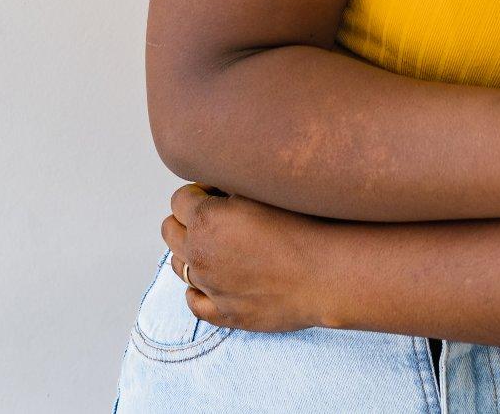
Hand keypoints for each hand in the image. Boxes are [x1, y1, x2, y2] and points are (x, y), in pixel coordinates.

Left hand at [163, 184, 331, 333]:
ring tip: (222, 246)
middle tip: (217, 215)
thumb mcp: (265, 189)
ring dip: (192, 251)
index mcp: (207, 219)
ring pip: (178, 265)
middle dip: (186, 218)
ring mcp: (210, 287)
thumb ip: (233, 185)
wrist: (329, 272)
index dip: (199, 191)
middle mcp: (200, 254)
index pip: (180, 198)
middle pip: (169, 230)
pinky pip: (193, 301)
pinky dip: (199, 289)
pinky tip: (217, 279)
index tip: (217, 191)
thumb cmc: (306, 226)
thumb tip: (220, 186)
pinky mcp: (225, 314)